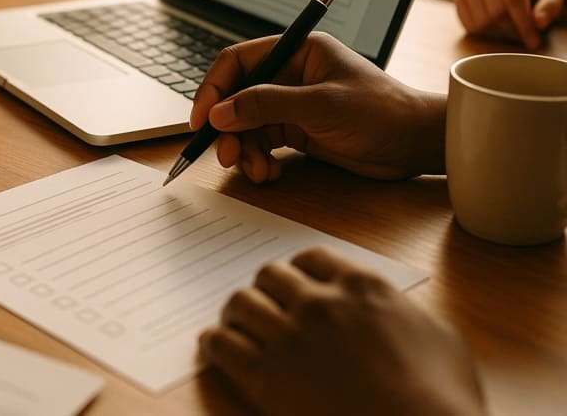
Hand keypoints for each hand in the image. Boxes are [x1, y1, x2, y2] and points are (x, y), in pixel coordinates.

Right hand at [190, 32, 445, 182]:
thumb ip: (266, 105)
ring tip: (257, 171)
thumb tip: (219, 113)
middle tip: (227, 155)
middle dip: (229, 128)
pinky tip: (271, 173)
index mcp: (297, 51)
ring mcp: (292, 104)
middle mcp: (290, 75)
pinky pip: (263, 144)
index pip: (238, 62)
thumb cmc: (381, 112)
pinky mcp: (297, 131)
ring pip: (247, 125)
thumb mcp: (320, 105)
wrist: (416, 145)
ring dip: (245, 150)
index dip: (214, 89)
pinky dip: (260, 160)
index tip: (202, 119)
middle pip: (237, 97)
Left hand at [200, 246, 485, 415]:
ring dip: (238, 313)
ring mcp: (290, 338)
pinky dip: (215, 342)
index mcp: (363, 287)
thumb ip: (404, 314)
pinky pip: (221, 344)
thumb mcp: (440, 340)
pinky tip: (218, 348)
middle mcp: (321, 303)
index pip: (312, 259)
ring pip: (241, 303)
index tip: (294, 286)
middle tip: (264, 308)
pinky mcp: (265, 377)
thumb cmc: (443, 401)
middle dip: (266, 290)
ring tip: (237, 326)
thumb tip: (392, 310)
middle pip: (270, 275)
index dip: (299, 272)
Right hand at [455, 0, 565, 49]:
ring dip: (498, 34)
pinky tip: (498, 29)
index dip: (524, 24)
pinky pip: (468, 24)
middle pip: (496, 12)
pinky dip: (484, 33)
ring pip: (481, 22)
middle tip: (524, 38)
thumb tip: (539, 22)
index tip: (533, 42)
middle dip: (512, 31)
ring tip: (512, 32)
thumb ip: (550, 4)